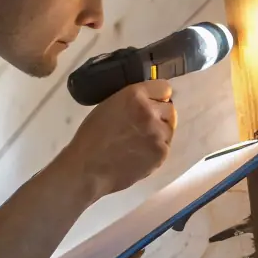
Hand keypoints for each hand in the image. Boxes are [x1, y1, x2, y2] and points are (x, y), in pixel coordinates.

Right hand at [61, 80, 175, 197]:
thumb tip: (148, 103)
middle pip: (169, 109)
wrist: (89, 169)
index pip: (164, 88)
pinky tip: (140, 154)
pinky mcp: (161, 153)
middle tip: (143, 126)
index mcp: (135, 95)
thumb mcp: (108, 106)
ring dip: (159, 133)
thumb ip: (131, 101)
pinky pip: (165, 146)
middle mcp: (150, 111)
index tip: (152, 103)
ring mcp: (158, 133)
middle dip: (159, 115)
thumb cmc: (91, 137)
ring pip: (168, 129)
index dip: (157, 96)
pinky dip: (156, 150)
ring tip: (140, 142)